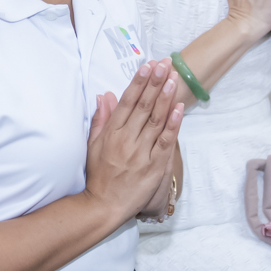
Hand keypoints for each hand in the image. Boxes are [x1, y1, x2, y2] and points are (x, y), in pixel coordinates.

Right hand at [83, 59, 182, 222]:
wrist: (103, 205)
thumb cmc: (98, 175)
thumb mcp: (93, 144)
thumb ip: (100, 119)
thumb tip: (104, 95)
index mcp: (111, 133)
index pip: (127, 102)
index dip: (138, 82)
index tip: (147, 66)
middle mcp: (126, 140)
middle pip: (144, 106)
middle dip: (155, 83)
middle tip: (164, 64)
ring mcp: (141, 153)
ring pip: (156, 120)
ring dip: (165, 97)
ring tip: (173, 78)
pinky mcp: (154, 166)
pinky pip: (165, 142)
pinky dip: (173, 124)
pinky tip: (178, 108)